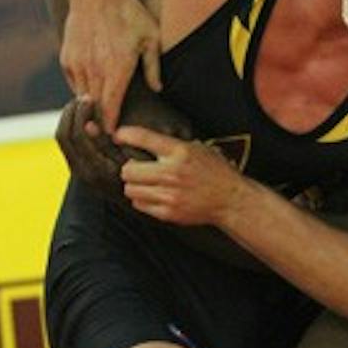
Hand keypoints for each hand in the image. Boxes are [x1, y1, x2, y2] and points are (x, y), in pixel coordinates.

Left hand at [56, 97, 133, 205]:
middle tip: (81, 97)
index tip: (90, 98)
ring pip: (63, 140)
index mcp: (96, 169)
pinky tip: (84, 115)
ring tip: (81, 103)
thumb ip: (110, 143)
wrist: (141, 197)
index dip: (81, 113)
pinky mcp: (80, 169)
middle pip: (64, 137)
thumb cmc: (145, 174)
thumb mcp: (133, 158)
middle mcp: (83, 173)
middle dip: (70, 113)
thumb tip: (89, 125)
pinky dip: (71, 126)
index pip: (77, 136)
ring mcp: (79, 172)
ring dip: (69, 118)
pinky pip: (67, 144)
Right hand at [60, 0, 161, 131]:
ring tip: (98, 117)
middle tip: (106, 135)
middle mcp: (95, 71)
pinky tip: (91, 90)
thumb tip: (158, 90)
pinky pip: (73, 83)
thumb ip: (153, 67)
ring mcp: (78, 65)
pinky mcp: (67, 58)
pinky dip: (81, 90)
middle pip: (95, 109)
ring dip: (90, 108)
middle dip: (100, 123)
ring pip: (82, 98)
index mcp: (117, 71)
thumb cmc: (128, 13)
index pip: (111, 110)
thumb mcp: (151, 38)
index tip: (115, 137)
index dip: (111, 127)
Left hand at [116, 126, 245, 226]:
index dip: (125, 135)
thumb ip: (171, 145)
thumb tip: (140, 140)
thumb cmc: (214, 171)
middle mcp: (172, 172)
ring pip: (130, 189)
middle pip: (128, 170)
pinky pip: (139, 205)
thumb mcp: (197, 148)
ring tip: (144, 184)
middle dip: (129, 169)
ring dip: (134, 186)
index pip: (143, 138)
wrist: (229, 199)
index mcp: (180, 151)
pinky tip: (152, 196)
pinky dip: (142, 200)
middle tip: (135, 169)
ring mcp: (169, 194)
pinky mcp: (168, 212)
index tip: (118, 136)